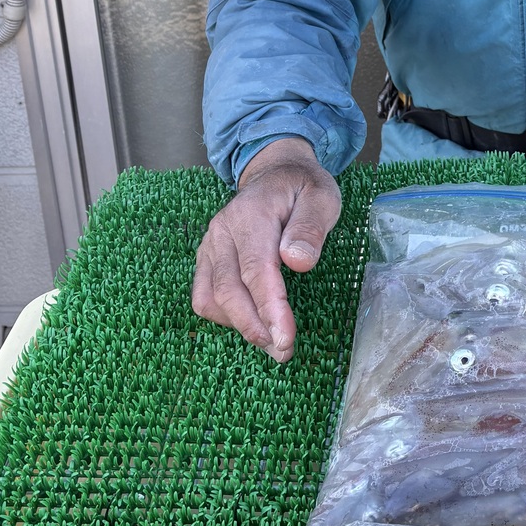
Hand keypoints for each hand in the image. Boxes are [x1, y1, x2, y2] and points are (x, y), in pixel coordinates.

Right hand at [192, 138, 340, 361]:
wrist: (276, 173)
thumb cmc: (302, 189)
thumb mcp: (321, 197)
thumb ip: (310, 227)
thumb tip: (297, 263)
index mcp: (251, 214)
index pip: (255, 269)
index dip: (269, 308)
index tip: (285, 339)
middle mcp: (222, 231)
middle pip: (228, 290)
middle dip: (255, 327)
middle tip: (283, 352)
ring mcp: (210, 245)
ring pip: (210, 298)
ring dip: (238, 326)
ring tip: (272, 342)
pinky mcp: (206, 259)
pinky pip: (203, 296)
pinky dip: (224, 317)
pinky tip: (252, 322)